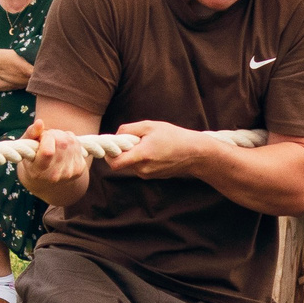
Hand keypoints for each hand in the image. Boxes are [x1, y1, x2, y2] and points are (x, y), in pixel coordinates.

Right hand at [22, 121, 88, 189]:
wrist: (43, 179)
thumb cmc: (31, 158)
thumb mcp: (25, 146)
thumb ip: (31, 133)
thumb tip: (40, 122)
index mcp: (38, 171)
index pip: (48, 151)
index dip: (47, 137)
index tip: (41, 137)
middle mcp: (54, 175)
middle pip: (62, 143)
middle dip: (54, 134)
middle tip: (47, 138)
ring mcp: (68, 173)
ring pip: (71, 141)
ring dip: (63, 136)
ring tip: (54, 143)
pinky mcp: (79, 170)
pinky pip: (78, 145)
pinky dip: (71, 141)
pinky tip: (63, 148)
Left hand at [101, 119, 217, 179]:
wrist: (194, 153)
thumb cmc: (173, 136)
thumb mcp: (150, 126)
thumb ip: (128, 129)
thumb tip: (115, 135)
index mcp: (142, 156)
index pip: (114, 163)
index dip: (109, 154)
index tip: (113, 144)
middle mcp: (143, 169)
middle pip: (121, 163)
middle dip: (122, 151)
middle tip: (132, 139)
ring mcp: (147, 175)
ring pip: (130, 164)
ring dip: (132, 154)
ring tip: (147, 143)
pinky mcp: (152, 176)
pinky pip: (139, 167)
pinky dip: (140, 158)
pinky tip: (153, 150)